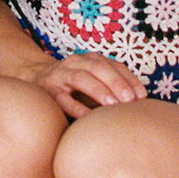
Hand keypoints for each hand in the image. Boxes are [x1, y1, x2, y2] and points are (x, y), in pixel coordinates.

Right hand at [28, 52, 145, 118]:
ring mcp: (59, 75)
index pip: (113, 65)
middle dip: (116, 82)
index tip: (142, 95)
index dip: (129, 78)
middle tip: (130, 100)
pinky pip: (63, 98)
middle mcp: (74, 62)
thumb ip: (111, 90)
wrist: (36, 82)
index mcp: (89, 60)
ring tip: (113, 105)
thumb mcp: (93, 83)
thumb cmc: (73, 89)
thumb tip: (140, 106)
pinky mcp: (47, 91)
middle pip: (98, 68)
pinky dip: (77, 107)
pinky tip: (89, 118)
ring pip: (81, 78)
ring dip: (99, 90)